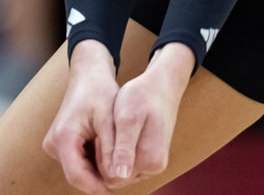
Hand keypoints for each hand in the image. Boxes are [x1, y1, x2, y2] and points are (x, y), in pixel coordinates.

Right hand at [42, 41, 119, 194]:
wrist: (88, 74)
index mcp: (62, 138)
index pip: (77, 176)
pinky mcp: (62, 143)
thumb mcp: (109, 119)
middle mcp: (54, 144)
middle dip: (101, 178)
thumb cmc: (99, 91)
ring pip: (79, 169)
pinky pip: (79, 161)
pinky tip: (112, 153)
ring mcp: (56, 144)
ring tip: (121, 162)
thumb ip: (112, 149)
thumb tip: (118, 177)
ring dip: (99, 170)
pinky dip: (95, 161)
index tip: (117, 190)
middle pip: (78, 174)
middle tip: (125, 176)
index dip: (97, 187)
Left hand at [104, 43, 192, 187]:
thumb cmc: (143, 96)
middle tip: (105, 131)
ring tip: (113, 130)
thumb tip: (120, 175)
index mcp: (149, 160)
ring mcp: (154, 163)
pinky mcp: (151, 157)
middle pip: (117, 177)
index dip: (101, 160)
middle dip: (106, 158)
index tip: (101, 135)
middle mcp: (154, 167)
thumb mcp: (128, 119)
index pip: (113, 178)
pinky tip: (119, 133)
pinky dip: (119, 152)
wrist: (162, 85)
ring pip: (122, 171)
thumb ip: (124, 148)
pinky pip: (128, 163)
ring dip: (112, 154)